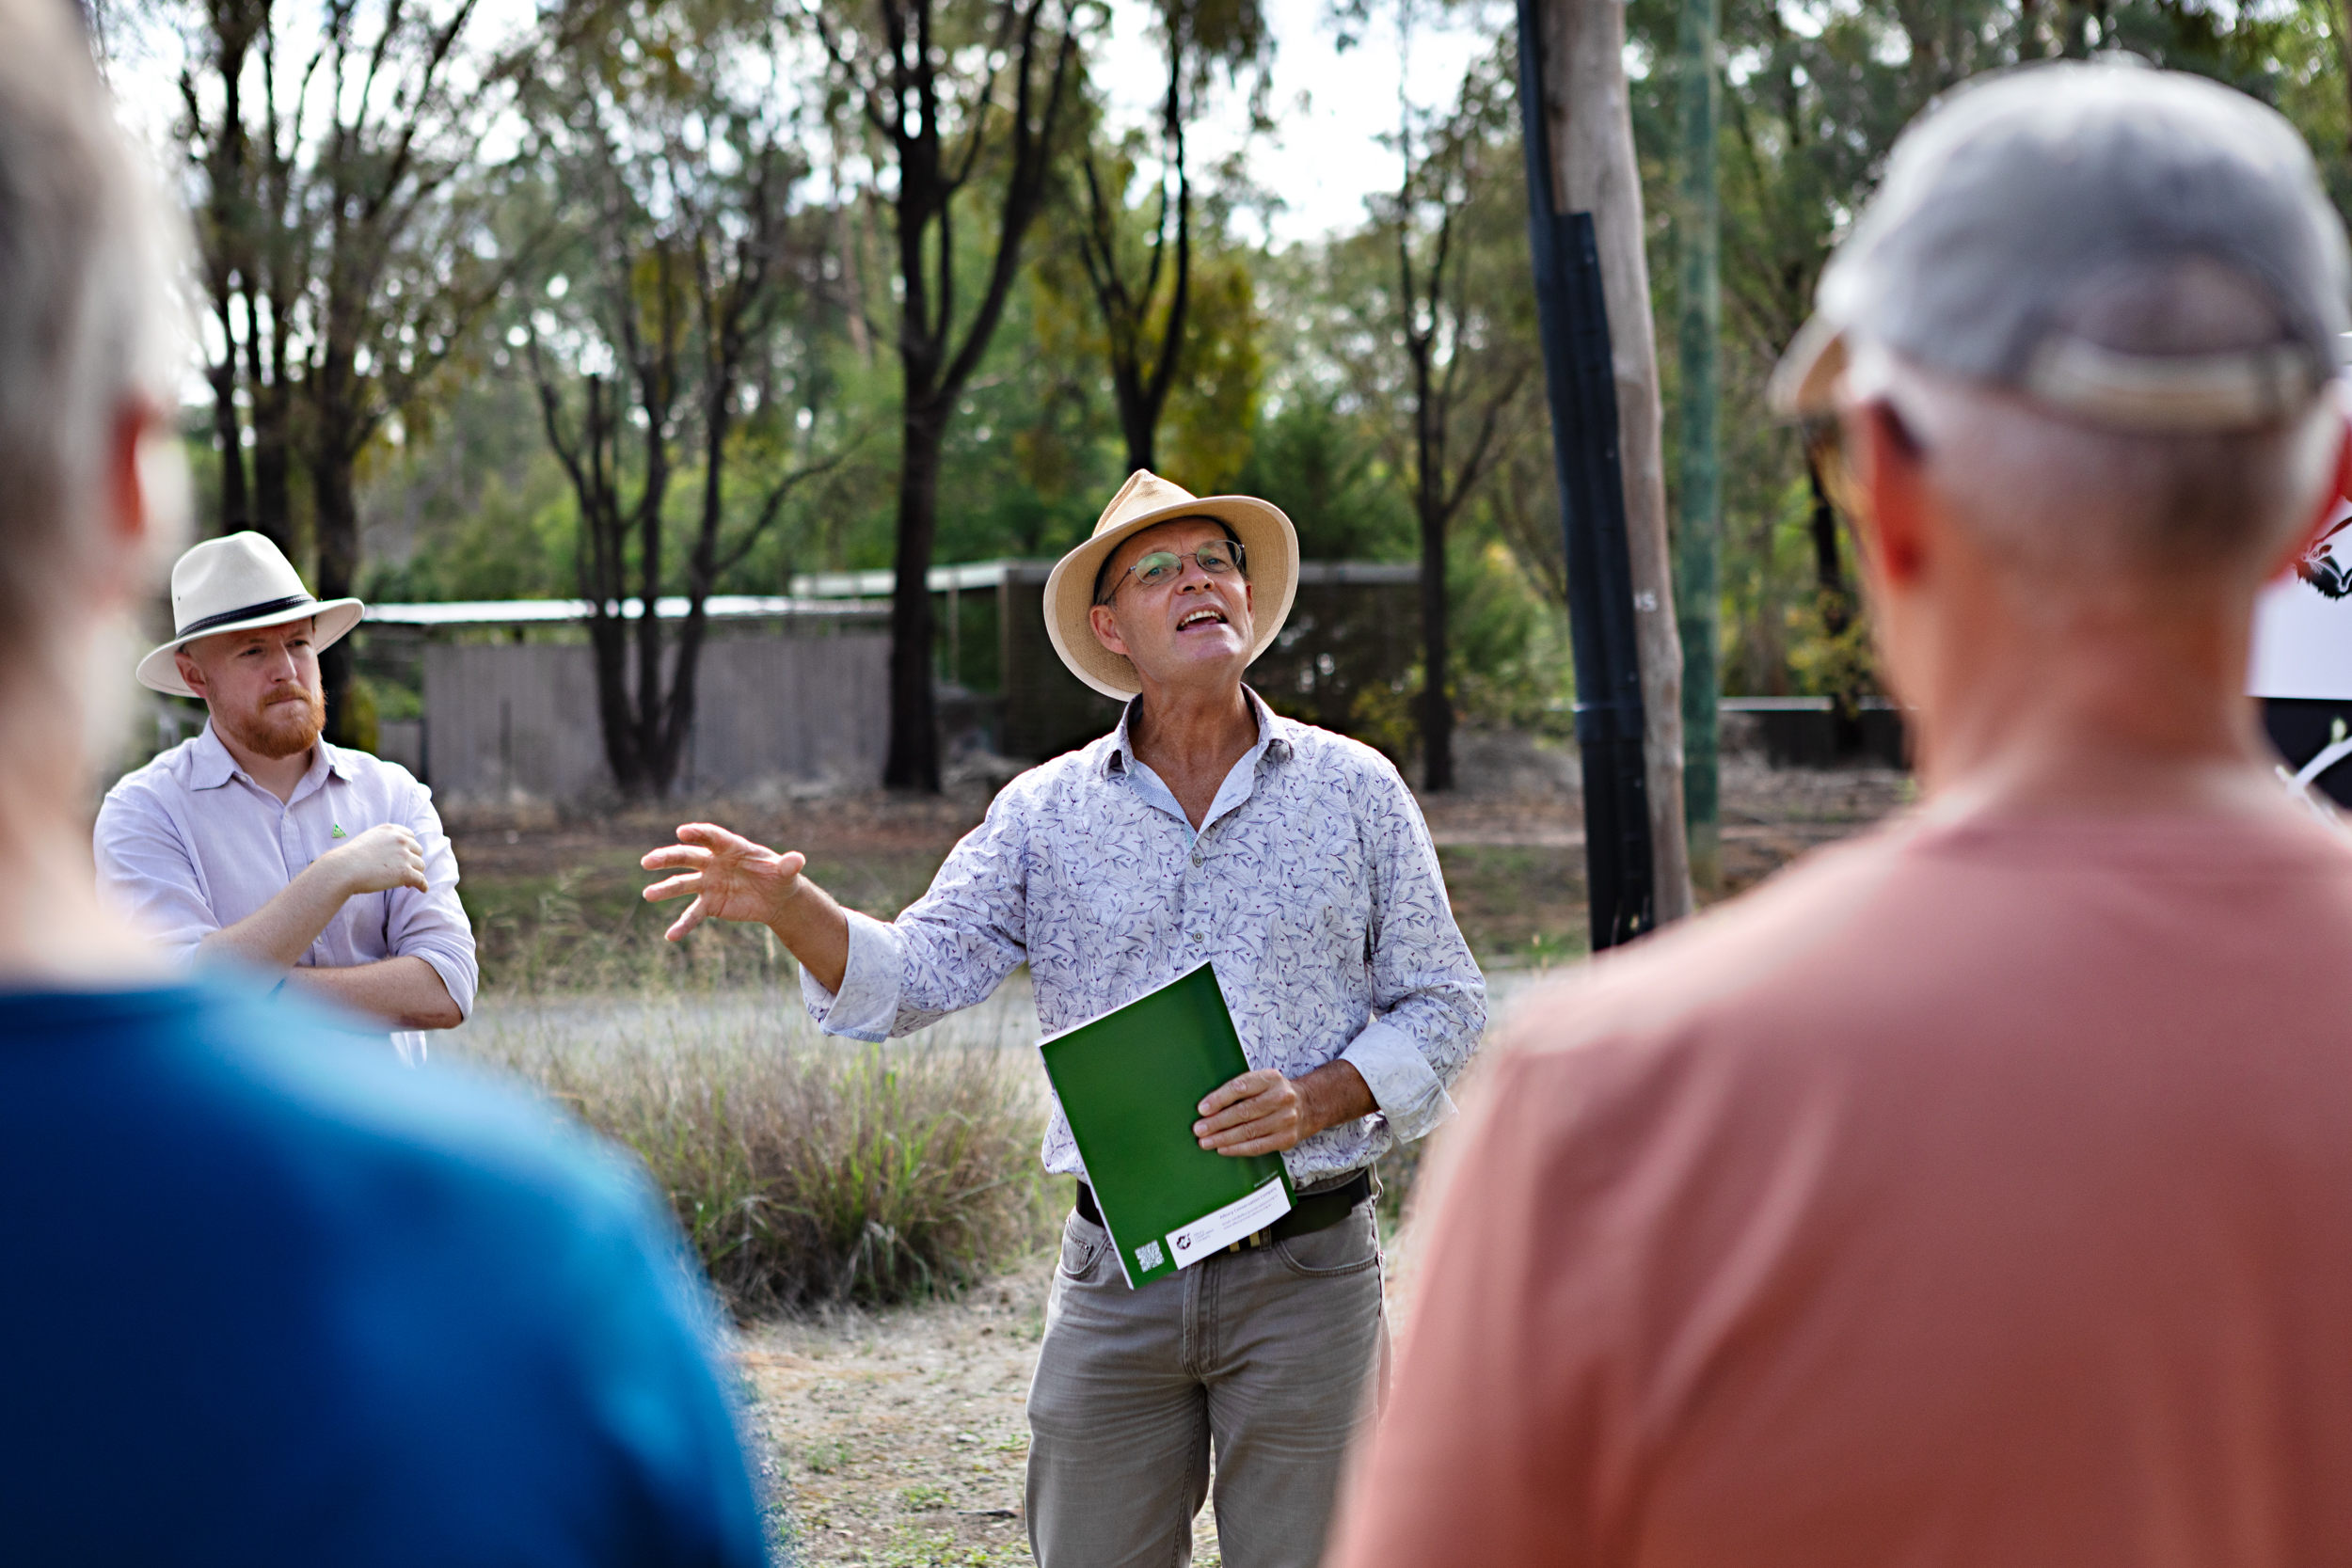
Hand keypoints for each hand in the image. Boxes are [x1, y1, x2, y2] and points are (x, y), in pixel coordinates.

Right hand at [321, 824, 426, 896]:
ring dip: (415, 873)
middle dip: (412, 861)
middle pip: (417, 851)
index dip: (409, 848)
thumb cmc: (350, 859)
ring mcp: (404, 856)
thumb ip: (384, 842)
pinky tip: (422, 890)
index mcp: (391, 830)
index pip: (410, 837)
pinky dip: (423, 885)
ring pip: (420, 866)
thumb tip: (396, 855)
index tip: (405, 857)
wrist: (344, 870)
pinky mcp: (405, 872)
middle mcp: (400, 840)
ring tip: (406, 883)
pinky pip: (420, 880)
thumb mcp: (368, 840)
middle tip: (404, 872)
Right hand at [641, 822, 807, 942]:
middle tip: (648, 862)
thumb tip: (797, 860)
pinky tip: (670, 936)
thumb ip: (788, 865)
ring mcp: (708, 883)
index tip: (682, 832)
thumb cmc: (778, 876)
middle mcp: (713, 862)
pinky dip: (682, 925)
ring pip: (683, 884)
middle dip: (667, 858)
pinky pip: (693, 914)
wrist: (776, 897)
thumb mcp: (786, 871)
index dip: (697, 833)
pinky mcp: (710, 904)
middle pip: (687, 857)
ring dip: (665, 889)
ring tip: (648, 894)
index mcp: (731, 847)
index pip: (711, 837)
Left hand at [1195, 1068, 1315, 1156]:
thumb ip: (1239, 1089)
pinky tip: (1223, 1149)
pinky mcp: (1287, 1138)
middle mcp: (1281, 1097)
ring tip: (1205, 1142)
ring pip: (1249, 1132)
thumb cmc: (1274, 1093)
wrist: (1308, 1106)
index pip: (1241, 1087)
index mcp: (1271, 1078)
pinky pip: (1258, 1146)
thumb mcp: (1262, 1081)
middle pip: (1243, 1112)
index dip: (1219, 1099)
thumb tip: (1207, 1108)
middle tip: (1199, 1129)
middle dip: (1217, 1122)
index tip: (1202, 1109)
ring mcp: (1286, 1119)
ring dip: (1223, 1138)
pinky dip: (1237, 1149)